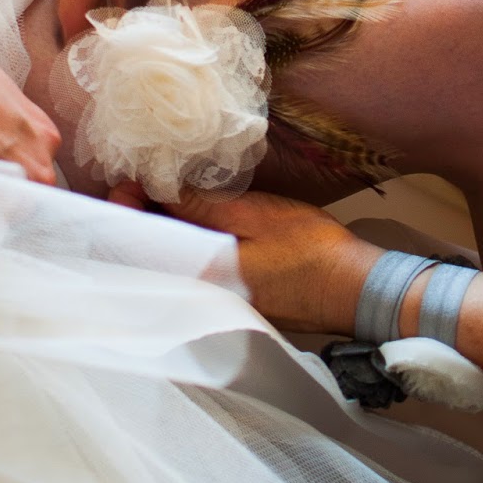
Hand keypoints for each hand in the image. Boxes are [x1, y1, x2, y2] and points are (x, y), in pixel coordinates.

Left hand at [110, 183, 380, 334]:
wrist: (355, 289)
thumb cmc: (310, 251)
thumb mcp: (253, 214)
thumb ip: (200, 205)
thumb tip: (157, 189)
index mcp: (200, 278)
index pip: (142, 247)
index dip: (127, 210)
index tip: (127, 181)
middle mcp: (201, 297)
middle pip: (153, 257)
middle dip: (141, 219)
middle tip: (139, 181)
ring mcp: (217, 301)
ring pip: (174, 263)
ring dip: (163, 232)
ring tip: (161, 195)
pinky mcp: (233, 298)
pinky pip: (195, 270)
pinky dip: (187, 246)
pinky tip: (192, 223)